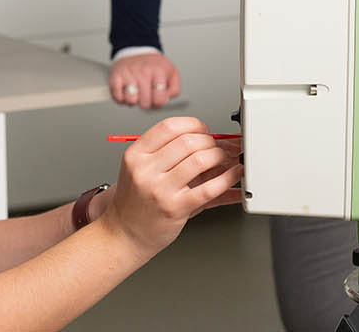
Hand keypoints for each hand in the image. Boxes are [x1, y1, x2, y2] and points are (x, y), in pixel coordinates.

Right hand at [87, 139, 241, 221]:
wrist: (124, 234)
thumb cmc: (137, 202)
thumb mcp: (145, 170)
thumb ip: (173, 153)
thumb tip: (213, 138)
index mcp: (136, 154)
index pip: (170, 126)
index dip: (194, 125)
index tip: (204, 130)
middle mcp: (146, 170)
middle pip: (188, 141)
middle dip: (210, 142)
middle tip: (216, 148)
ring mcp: (160, 190)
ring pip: (200, 160)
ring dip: (220, 156)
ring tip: (223, 160)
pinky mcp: (175, 208)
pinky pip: (209, 188)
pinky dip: (228, 179)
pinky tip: (234, 175)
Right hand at [109, 52, 180, 108]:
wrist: (136, 49)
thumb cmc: (153, 65)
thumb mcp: (171, 73)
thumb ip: (174, 89)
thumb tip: (166, 99)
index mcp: (158, 71)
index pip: (159, 100)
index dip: (158, 103)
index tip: (156, 96)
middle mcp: (143, 71)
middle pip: (145, 103)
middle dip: (146, 103)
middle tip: (145, 94)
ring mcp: (128, 74)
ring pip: (131, 101)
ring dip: (133, 101)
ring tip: (136, 93)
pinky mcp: (115, 76)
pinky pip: (117, 97)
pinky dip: (121, 99)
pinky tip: (126, 92)